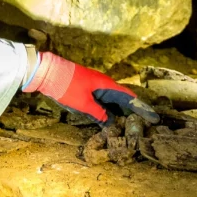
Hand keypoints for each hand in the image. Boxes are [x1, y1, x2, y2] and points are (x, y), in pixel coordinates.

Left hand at [23, 52, 158, 122]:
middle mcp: (102, 82)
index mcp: (106, 84)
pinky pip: (99, 98)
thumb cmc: (66, 86)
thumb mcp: (83, 103)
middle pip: (119, 98)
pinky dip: (104, 107)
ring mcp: (92, 84)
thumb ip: (98, 113)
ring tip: (123, 124)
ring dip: (115, 110)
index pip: (128, 96)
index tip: (150, 115)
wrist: (46, 72)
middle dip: (128, 110)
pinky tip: (104, 116)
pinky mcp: (84, 87)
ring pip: (108, 99)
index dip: (139, 106)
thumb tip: (110, 121)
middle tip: (137, 124)